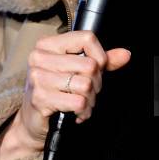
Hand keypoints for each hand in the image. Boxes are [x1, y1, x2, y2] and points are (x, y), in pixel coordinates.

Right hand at [11, 31, 130, 152]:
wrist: (33, 121)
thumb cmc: (56, 91)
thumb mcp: (77, 71)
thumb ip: (101, 61)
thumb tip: (125, 54)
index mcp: (48, 44)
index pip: (87, 38)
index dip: (100, 56)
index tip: (97, 70)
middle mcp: (40, 57)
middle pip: (89, 65)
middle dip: (97, 83)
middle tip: (89, 92)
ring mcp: (38, 78)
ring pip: (86, 85)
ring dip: (91, 99)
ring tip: (83, 102)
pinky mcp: (40, 98)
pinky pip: (78, 101)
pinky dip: (84, 110)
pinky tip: (77, 112)